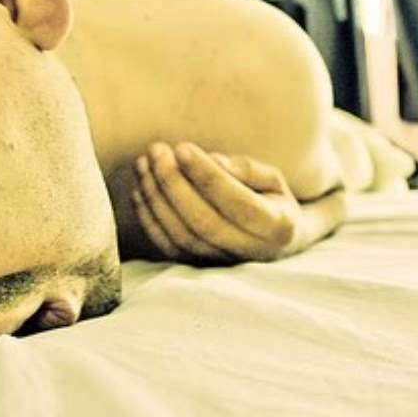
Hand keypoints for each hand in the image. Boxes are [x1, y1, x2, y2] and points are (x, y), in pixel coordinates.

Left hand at [130, 141, 301, 263]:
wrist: (274, 242)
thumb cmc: (271, 199)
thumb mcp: (271, 179)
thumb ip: (245, 170)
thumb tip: (213, 162)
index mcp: (278, 227)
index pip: (238, 203)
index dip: (207, 177)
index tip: (182, 148)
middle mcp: (251, 252)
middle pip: (204, 223)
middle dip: (174, 184)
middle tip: (157, 150)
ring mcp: (223, 265)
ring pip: (182, 236)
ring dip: (156, 198)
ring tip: (143, 163)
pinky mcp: (199, 268)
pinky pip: (168, 247)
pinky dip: (148, 218)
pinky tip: (140, 188)